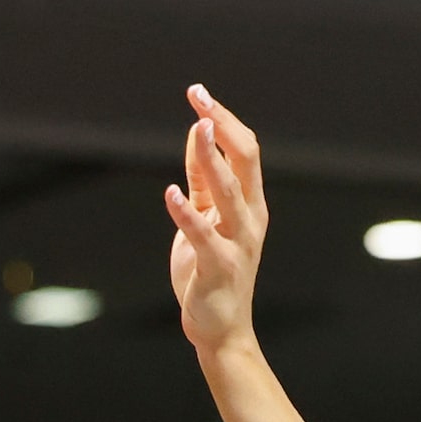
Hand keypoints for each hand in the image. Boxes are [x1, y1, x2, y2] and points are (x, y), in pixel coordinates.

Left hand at [165, 84, 266, 355]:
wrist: (219, 327)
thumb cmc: (211, 270)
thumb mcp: (208, 216)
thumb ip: (204, 179)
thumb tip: (198, 135)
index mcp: (251, 202)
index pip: (245, 150)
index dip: (224, 120)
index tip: (199, 94)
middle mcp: (251, 217)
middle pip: (245, 161)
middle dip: (223, 126)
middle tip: (200, 98)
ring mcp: (238, 242)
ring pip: (231, 192)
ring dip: (212, 160)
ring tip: (198, 130)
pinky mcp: (217, 266)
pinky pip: (203, 235)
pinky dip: (187, 213)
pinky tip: (170, 193)